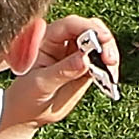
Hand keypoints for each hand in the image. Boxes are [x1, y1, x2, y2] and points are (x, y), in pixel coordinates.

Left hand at [2, 18, 114, 134]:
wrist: (30, 113)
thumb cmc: (27, 96)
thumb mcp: (41, 84)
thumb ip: (63, 71)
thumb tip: (86, 60)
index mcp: (46, 39)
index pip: (70, 25)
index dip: (88, 28)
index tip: (102, 39)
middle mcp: (63, 42)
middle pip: (90, 28)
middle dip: (104, 40)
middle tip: (110, 59)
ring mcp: (76, 53)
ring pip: (101, 43)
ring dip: (110, 54)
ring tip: (111, 73)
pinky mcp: (87, 67)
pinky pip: (103, 61)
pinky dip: (110, 67)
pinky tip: (111, 79)